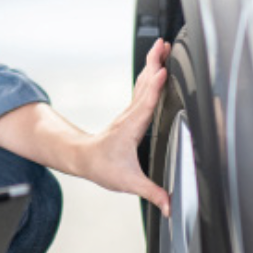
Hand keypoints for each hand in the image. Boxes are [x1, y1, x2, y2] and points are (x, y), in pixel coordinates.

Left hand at [79, 39, 171, 216]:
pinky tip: (157, 64)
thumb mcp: (128, 183)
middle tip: (163, 44)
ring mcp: (131, 111)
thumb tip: (169, 207)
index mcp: (132, 128)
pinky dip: (151, 73)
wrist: (83, 159)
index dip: (154, 88)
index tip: (162, 71)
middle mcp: (131, 115)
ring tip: (161, 46)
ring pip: (143, 82)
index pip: (145, 104)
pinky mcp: (133, 110)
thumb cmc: (103, 168)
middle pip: (144, 84)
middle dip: (154, 63)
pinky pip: (143, 86)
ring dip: (153, 63)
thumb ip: (152, 193)